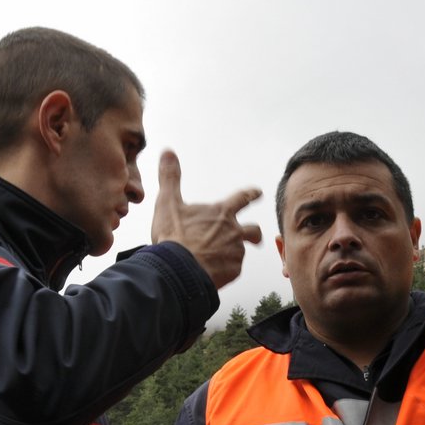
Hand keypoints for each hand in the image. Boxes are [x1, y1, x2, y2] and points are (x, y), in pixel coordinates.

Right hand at [150, 150, 262, 288]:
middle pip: (253, 230)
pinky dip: (225, 270)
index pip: (242, 198)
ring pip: (240, 251)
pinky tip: (212, 272)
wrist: (179, 270)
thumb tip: (167, 152)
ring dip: (233, 253)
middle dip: (255, 234)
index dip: (251, 194)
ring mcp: (235, 252)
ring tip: (217, 260)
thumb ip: (170, 177)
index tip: (257, 193)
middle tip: (255, 239)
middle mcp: (233, 231)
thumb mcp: (168, 203)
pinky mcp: (233, 271)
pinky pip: (233, 269)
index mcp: (221, 213)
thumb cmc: (175, 237)